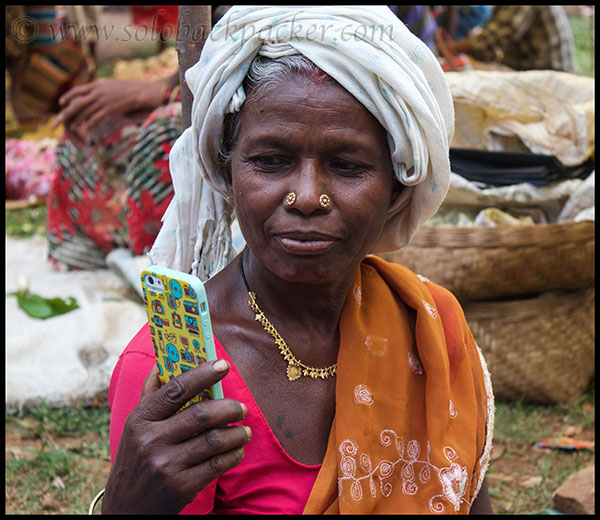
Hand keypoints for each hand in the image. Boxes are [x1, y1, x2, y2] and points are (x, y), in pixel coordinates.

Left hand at [52, 79, 163, 145]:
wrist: (142, 91)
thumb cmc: (129, 90)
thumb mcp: (112, 86)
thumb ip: (102, 90)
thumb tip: (96, 93)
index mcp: (96, 85)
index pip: (77, 90)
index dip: (67, 97)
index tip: (61, 103)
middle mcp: (96, 92)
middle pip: (75, 103)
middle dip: (64, 114)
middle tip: (54, 124)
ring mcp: (103, 101)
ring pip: (84, 112)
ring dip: (75, 122)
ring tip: (68, 131)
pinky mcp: (110, 109)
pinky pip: (96, 118)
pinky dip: (88, 124)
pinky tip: (83, 131)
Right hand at [101, 360, 250, 514]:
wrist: (125, 510)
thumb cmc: (136, 460)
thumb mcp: (134, 427)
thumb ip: (150, 395)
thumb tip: (163, 364)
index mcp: (139, 420)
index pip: (175, 389)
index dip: (202, 374)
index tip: (223, 364)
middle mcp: (151, 441)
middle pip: (201, 415)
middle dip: (229, 408)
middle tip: (241, 408)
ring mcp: (166, 465)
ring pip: (214, 440)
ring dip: (237, 433)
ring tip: (244, 431)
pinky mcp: (181, 487)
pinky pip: (218, 464)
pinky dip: (234, 454)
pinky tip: (237, 450)